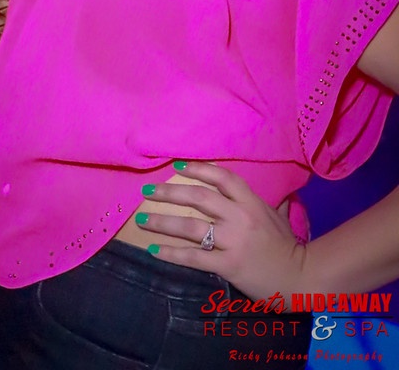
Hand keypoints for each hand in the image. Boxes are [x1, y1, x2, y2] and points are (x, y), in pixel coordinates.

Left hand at [137, 161, 308, 303]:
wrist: (301, 278)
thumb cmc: (287, 245)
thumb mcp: (276, 215)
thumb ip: (263, 200)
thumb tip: (258, 188)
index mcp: (251, 202)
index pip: (222, 178)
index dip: (199, 169)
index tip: (178, 166)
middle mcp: (239, 217)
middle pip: (199, 197)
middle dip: (170, 192)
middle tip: (148, 190)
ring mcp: (233, 241)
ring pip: (191, 226)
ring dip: (163, 222)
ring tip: (142, 219)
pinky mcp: (228, 265)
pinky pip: (193, 258)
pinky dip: (171, 254)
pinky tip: (153, 250)